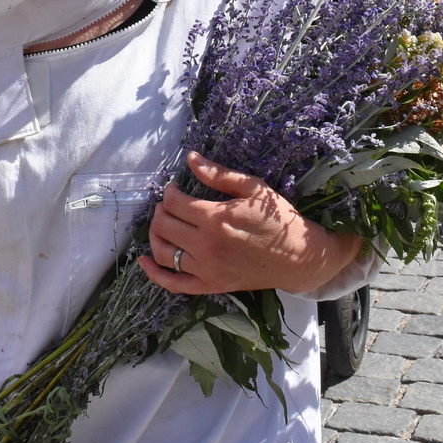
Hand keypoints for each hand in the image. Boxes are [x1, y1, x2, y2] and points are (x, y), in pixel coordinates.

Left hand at [140, 152, 363, 296]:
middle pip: (164, 226)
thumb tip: (190, 157)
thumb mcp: (253, 188)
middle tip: (170, 204)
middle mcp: (206, 246)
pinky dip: (154, 273)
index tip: (175, 188)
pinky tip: (144, 260)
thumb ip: (218, 174)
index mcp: (215, 218)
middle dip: (160, 210)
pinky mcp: (210, 285)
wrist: (298, 257)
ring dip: (155, 235)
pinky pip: (173, 284)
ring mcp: (207, 269)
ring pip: (164, 252)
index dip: (169, 192)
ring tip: (162, 224)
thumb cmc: (278, 218)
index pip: (174, 203)